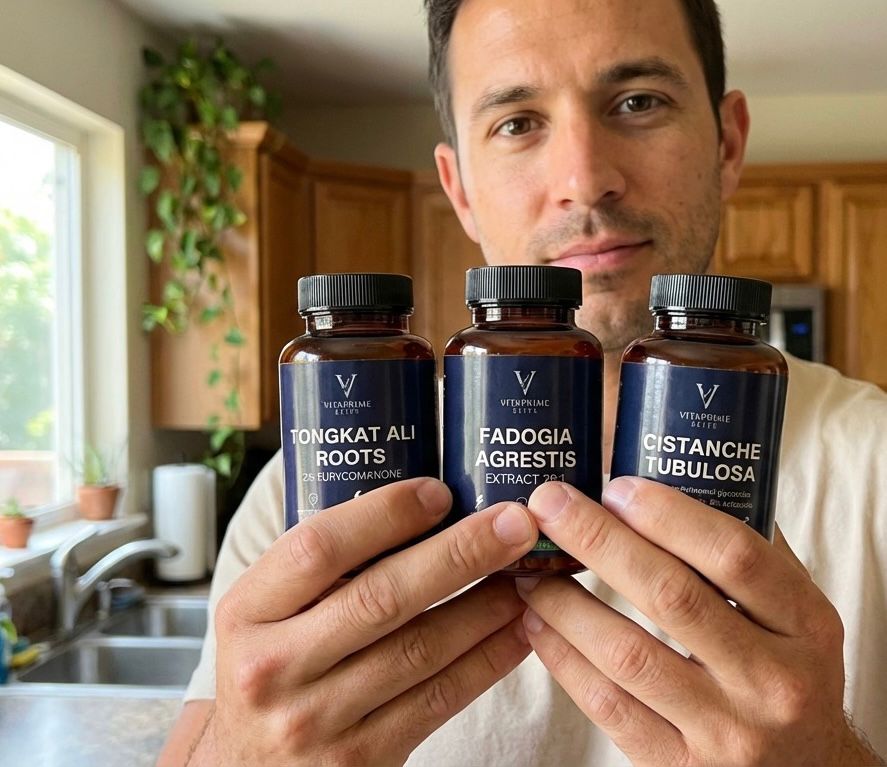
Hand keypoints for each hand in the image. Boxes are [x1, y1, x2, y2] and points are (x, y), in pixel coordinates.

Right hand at [192, 477, 537, 765]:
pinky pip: (438, 699)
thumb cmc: (269, 666)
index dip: (386, 514)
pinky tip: (517, 629)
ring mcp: (316, 721)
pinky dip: (487, 659)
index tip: (440, 492)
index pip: (318, 548)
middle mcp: (273, 667)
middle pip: (381, 598)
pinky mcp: (361, 761)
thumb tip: (422, 506)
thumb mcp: (266, 612)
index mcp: (245, 612)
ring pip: (420, 650)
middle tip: (514, 522)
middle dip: (459, 553)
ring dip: (485, 606)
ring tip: (527, 570)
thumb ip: (320, 567)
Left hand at [517, 477, 881, 765]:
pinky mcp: (680, 766)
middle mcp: (773, 681)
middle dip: (600, 540)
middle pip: (672, 596)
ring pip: (628, 654)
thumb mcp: (795, 614)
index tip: (616, 487)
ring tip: (529, 568)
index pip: (736, 556)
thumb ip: (750, 553)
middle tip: (550, 504)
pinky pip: (608, 707)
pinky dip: (563, 659)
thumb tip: (672, 476)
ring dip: (566, 603)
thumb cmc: (788, 672)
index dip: (670, 516)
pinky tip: (536, 624)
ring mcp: (727, 731)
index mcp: (806, 626)